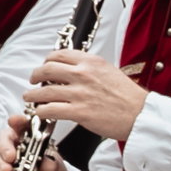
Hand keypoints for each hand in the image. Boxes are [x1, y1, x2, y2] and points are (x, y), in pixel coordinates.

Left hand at [23, 49, 152, 143]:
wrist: (140, 115)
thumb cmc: (128, 97)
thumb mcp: (109, 71)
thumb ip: (90, 68)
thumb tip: (73, 70)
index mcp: (91, 62)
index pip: (59, 55)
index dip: (47, 61)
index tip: (44, 66)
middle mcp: (84, 74)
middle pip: (47, 69)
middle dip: (35, 75)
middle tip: (33, 81)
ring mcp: (80, 93)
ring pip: (44, 91)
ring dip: (32, 95)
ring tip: (29, 98)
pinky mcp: (79, 112)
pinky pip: (50, 109)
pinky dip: (41, 111)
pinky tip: (40, 113)